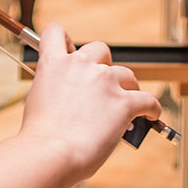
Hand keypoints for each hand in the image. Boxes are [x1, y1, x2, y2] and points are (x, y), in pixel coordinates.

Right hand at [18, 23, 160, 179]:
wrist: (51, 154)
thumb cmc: (40, 138)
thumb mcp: (36, 102)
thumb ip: (54, 90)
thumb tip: (68, 100)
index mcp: (54, 64)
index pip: (56, 32)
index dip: (64, 41)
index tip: (70, 53)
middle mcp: (81, 65)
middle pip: (100, 50)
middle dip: (103, 66)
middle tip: (101, 87)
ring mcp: (105, 82)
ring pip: (126, 75)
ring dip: (127, 87)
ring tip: (125, 104)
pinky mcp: (124, 102)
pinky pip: (148, 100)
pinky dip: (151, 108)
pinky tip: (151, 115)